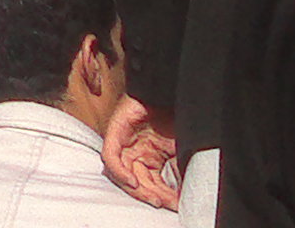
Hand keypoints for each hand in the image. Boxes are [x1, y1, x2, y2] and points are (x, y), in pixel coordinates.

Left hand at [100, 94, 183, 208]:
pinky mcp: (114, 132)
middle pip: (135, 181)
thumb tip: (183, 193)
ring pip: (120, 174)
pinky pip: (110, 157)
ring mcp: (123, 142)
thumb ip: (178, 170)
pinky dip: (120, 172)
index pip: (150, 182)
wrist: (167, 89)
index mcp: (149, 155)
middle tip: (164, 204)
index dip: (162, 195)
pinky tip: (133, 181)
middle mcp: (133, 151)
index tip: (173, 205)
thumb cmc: (176, 115)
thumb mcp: (181, 148)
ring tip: (153, 198)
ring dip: (137, 189)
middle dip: (150, 195)